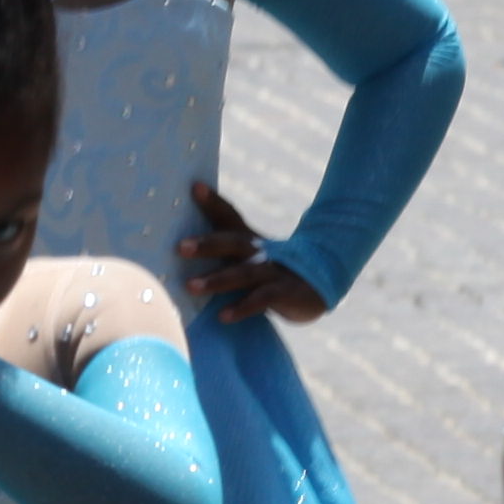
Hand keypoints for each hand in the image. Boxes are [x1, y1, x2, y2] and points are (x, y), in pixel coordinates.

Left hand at [173, 180, 327, 326]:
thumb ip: (223, 248)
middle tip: (180, 247)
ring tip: (190, 286)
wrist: (324, 279)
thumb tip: (184, 245)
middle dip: (207, 244)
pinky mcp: (285, 292)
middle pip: (233, 243)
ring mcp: (274, 271)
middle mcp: (260, 251)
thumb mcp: (251, 254)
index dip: (213, 202)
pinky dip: (242, 307)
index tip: (195, 187)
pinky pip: (262, 300)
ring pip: (243, 273)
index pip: (229, 217)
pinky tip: (223, 316)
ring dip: (217, 280)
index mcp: (250, 239)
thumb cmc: (274, 267)